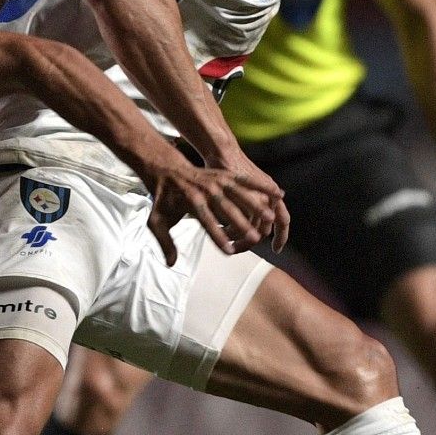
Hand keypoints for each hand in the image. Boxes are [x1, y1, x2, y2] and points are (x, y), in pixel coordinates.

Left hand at [141, 156, 287, 265]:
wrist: (166, 170)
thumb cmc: (163, 200)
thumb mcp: (156, 221)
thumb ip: (164, 243)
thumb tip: (171, 264)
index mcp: (191, 202)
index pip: (206, 222)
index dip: (218, 237)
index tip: (229, 251)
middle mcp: (206, 190)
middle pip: (227, 209)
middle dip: (242, 224)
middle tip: (255, 240)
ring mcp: (218, 181)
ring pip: (241, 194)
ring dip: (256, 206)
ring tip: (270, 220)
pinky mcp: (226, 175)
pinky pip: (247, 181)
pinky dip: (263, 187)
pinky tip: (279, 195)